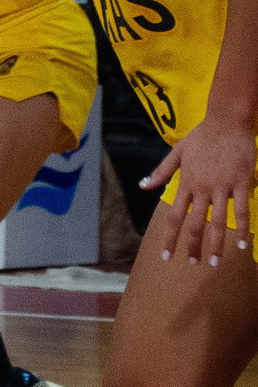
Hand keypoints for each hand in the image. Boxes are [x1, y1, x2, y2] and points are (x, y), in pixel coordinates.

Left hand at [140, 114, 255, 266]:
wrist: (227, 121)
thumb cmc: (202, 136)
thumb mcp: (177, 152)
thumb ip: (162, 172)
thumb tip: (144, 185)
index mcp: (186, 183)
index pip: (173, 216)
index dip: (169, 238)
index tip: (166, 256)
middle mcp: (202, 189)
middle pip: (194, 224)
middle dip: (192, 246)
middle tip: (192, 264)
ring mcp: (222, 187)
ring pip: (218, 222)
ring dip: (216, 244)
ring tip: (215, 262)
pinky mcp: (241, 183)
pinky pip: (242, 210)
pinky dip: (243, 229)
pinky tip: (243, 245)